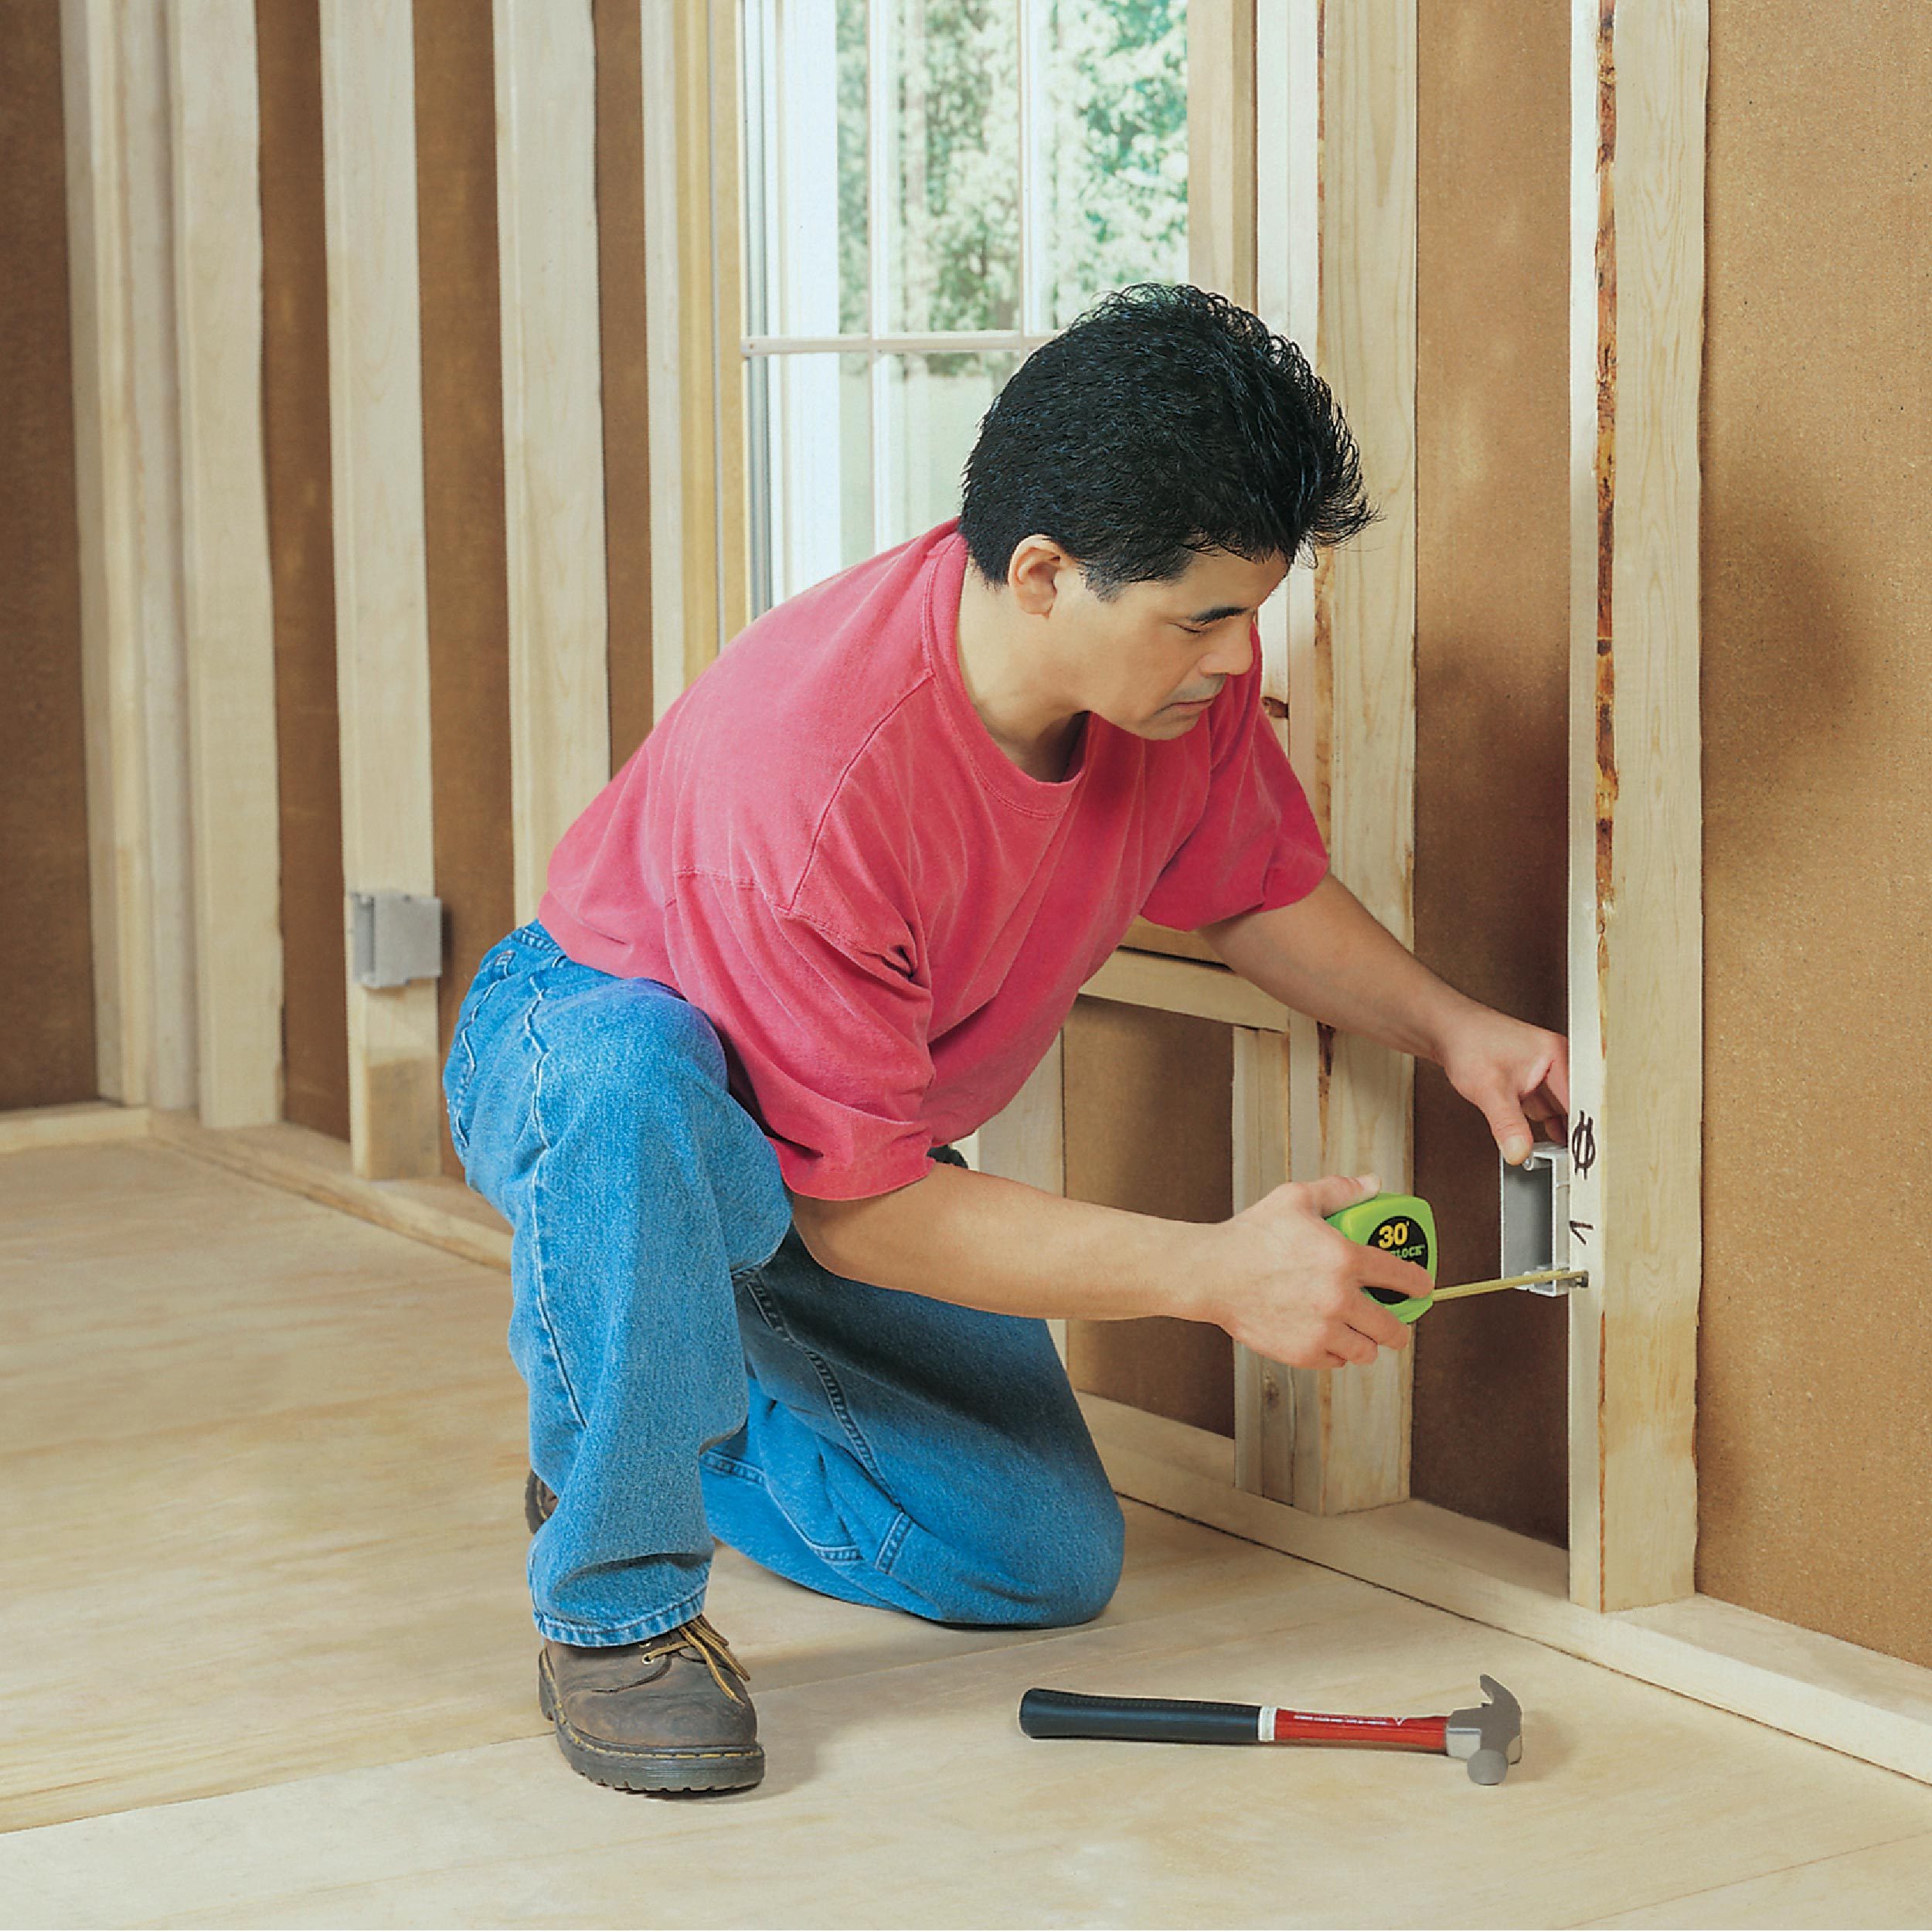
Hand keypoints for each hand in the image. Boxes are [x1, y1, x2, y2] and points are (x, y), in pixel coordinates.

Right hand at [1206, 1173, 1435, 1370]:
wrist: (1211, 1273)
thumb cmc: (1250, 1236)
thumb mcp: (1296, 1199)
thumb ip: (1339, 1191)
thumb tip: (1372, 1185)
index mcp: (1344, 1259)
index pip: (1403, 1277)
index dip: (1420, 1284)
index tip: (1421, 1288)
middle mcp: (1338, 1299)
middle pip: (1393, 1328)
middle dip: (1399, 1326)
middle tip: (1393, 1322)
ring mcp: (1321, 1330)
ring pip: (1366, 1351)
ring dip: (1366, 1342)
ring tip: (1356, 1331)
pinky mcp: (1302, 1352)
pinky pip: (1335, 1361)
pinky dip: (1335, 1352)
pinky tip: (1324, 1334)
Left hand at [1435, 1000, 1570, 1166]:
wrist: (1445, 1030)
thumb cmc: (1467, 1043)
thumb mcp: (1488, 1089)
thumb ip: (1507, 1124)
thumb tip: (1520, 1152)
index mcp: (1558, 1055)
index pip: (1584, 1101)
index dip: (1584, 1130)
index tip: (1581, 1156)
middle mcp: (1558, 1062)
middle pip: (1576, 1108)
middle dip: (1570, 1132)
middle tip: (1567, 1159)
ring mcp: (1546, 1072)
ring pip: (1561, 1112)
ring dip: (1554, 1129)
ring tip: (1551, 1145)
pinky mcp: (1534, 1081)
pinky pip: (1546, 1109)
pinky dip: (1539, 1123)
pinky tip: (1530, 1129)